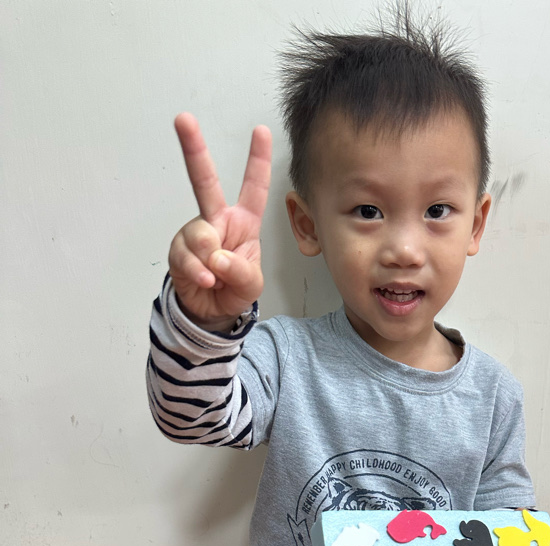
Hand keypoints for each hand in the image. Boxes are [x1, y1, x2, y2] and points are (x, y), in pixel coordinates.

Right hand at [168, 113, 271, 322]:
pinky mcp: (179, 250)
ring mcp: (195, 233)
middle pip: (204, 181)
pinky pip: (187, 258)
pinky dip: (198, 274)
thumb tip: (217, 258)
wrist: (211, 311)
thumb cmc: (235, 289)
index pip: (253, 188)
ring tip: (216, 278)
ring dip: (210, 261)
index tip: (260, 130)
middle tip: (183, 119)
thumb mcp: (252, 284)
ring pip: (200, 235)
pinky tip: (205, 282)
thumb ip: (242, 271)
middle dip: (193, 149)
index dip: (257, 160)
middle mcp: (217, 220)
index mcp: (243, 222)